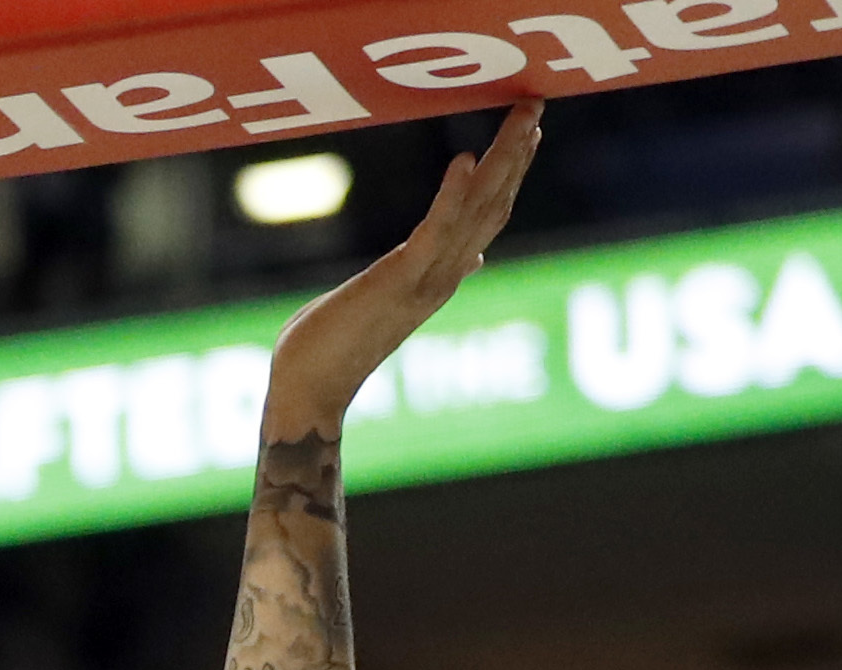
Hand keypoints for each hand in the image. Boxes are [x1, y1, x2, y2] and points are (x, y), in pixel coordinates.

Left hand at [263, 102, 541, 430]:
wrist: (305, 395)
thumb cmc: (331, 348)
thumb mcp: (385, 299)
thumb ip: (426, 272)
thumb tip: (470, 260)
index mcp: (440, 276)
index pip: (487, 216)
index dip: (509, 172)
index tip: (527, 132)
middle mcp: (444, 276)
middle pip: (494, 204)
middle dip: (517, 153)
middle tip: (536, 102)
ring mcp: (426, 280)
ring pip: (478, 212)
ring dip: (503, 161)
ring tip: (524, 117)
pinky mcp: (398, 282)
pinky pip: (434, 233)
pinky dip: (452, 196)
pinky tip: (465, 158)